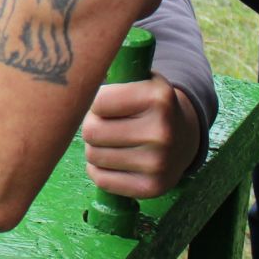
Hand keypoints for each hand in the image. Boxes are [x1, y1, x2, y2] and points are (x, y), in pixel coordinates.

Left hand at [81, 76, 201, 198]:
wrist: (186, 136)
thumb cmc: (150, 104)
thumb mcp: (141, 78)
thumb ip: (111, 70)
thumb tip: (73, 73)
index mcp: (159, 98)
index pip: (97, 101)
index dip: (96, 102)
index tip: (107, 103)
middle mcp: (162, 132)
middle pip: (91, 131)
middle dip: (92, 125)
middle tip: (104, 123)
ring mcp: (158, 163)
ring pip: (93, 155)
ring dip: (95, 147)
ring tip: (111, 140)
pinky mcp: (152, 188)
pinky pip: (101, 179)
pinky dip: (99, 169)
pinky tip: (114, 160)